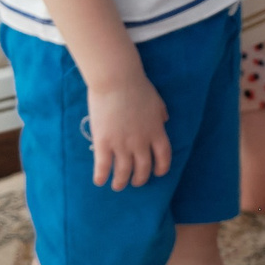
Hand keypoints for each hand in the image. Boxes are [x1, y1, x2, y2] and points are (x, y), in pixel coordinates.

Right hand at [85, 67, 171, 190]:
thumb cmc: (137, 86)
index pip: (163, 158)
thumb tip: (164, 120)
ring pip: (123, 172)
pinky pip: (103, 166)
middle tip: (134, 182)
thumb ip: (161, 114)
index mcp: (156, 132)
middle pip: (143, 169)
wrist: (116, 79)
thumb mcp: (156, 101)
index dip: (161, 169)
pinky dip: (101, 177)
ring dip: (121, 182)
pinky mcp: (104, 142)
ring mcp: (122, 144)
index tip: (157, 173)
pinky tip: (99, 181)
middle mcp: (141, 142)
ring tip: (117, 185)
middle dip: (139, 179)